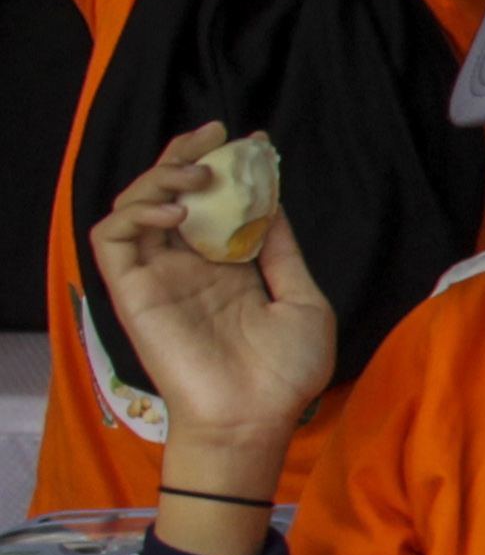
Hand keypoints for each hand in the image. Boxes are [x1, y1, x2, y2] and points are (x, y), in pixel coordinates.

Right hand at [84, 122, 334, 477]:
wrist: (255, 418)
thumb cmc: (284, 373)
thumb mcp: (302, 300)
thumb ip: (282, 251)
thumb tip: (273, 202)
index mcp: (228, 267)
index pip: (216, 203)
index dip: (227, 169)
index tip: (250, 142)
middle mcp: (188, 265)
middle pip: (171, 195)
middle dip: (187, 157)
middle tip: (216, 136)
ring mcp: (158, 276)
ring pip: (135, 206)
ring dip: (160, 178)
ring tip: (197, 175)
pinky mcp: (132, 291)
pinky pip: (111, 239)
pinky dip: (134, 214)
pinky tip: (174, 214)